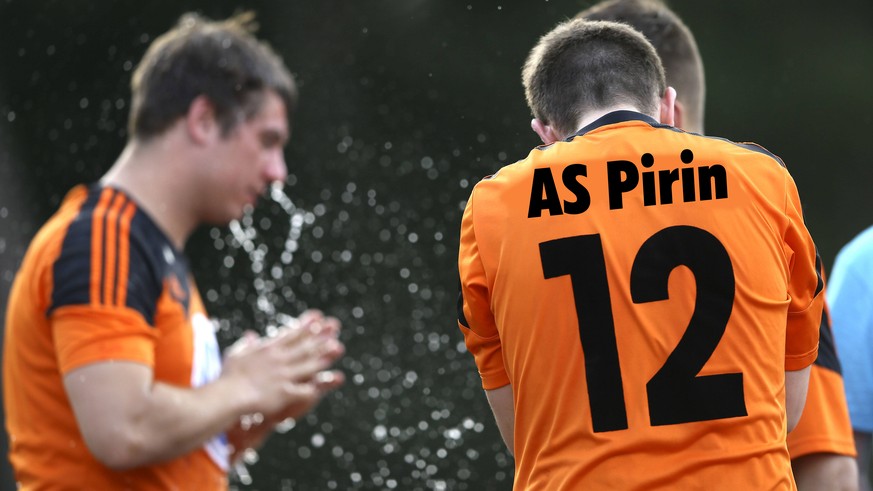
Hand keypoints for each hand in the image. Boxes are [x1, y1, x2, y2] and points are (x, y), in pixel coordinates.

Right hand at [221, 315, 341, 415]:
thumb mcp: (235, 355)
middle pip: (304, 346)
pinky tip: (330, 381)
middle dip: (321, 336)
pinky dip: (317, 385)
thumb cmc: (228, 377)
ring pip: (309, 364)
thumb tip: (250, 335)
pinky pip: (305, 389)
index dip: (306, 325)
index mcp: (268, 350)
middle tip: (335, 327)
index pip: (291, 334)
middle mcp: (279, 360)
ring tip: (338, 348)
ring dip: (324, 356)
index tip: (318, 316)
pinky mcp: (285, 393)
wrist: (228, 396)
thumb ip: (246, 345)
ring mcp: (284, 376)